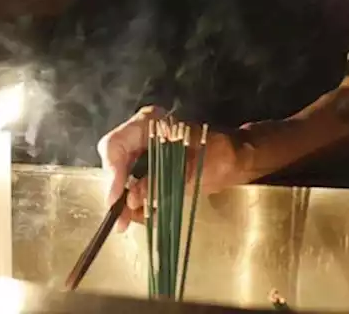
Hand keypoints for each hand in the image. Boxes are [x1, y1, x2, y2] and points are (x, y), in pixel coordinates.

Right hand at [97, 107, 245, 230]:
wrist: (236, 158)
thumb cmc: (219, 154)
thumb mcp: (191, 168)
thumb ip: (160, 181)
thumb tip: (132, 198)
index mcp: (149, 124)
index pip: (116, 144)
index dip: (112, 172)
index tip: (116, 198)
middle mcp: (141, 135)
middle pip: (114, 161)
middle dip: (115, 191)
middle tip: (118, 219)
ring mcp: (145, 152)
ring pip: (122, 176)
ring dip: (123, 201)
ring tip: (125, 224)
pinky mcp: (151, 169)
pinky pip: (135, 186)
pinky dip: (136, 202)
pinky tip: (138, 217)